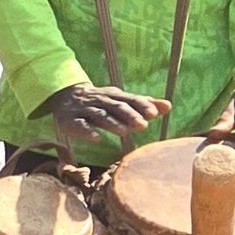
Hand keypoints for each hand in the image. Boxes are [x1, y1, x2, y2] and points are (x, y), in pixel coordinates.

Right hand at [40, 83, 166, 151]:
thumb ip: (143, 104)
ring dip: (112, 123)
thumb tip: (168, 105)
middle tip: (143, 125)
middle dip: (129, 115)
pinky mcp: (71, 120)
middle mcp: (101, 101)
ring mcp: (85, 110)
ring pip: (100, 115)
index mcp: (114, 96)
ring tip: (124, 132)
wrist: (65, 97)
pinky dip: (88, 131)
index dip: (141, 105)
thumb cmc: (100, 101)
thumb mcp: (120, 101)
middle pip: (116, 107)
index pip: (130, 99)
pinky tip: (97, 139)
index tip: (155, 113)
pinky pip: (80, 125)